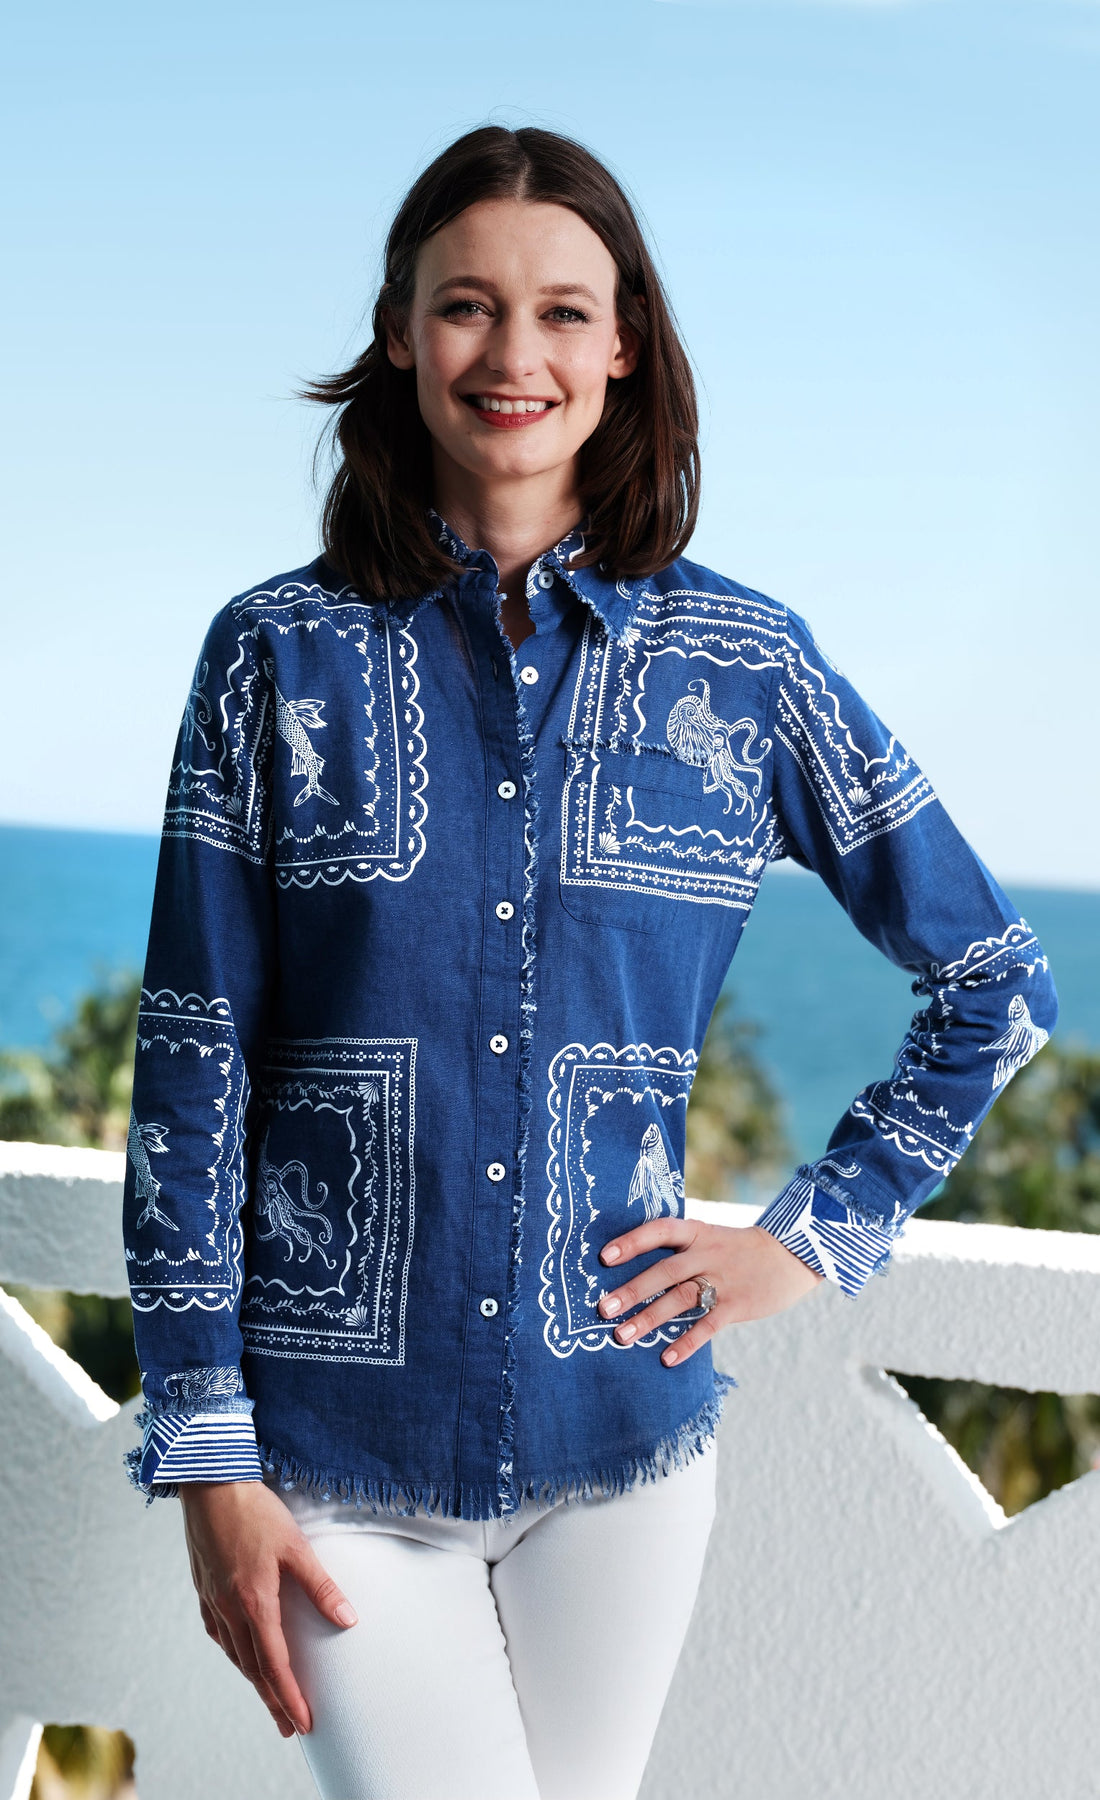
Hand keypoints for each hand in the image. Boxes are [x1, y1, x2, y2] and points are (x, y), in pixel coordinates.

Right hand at [179, 1479, 357, 1737]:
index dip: (289, 1696)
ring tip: (271, 1700)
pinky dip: (235, 1653)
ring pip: (235, 1654)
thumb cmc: (256, 1511)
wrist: (211, 1484)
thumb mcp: (297, 1546)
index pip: (274, 1663)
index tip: (303, 1722)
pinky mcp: (203, 1589)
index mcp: (254, 1601)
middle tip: (291, 1727)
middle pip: (253, 1668)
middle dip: (274, 1700)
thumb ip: (321, 1586)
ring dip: (254, 1681)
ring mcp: (212, 1600)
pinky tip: (241, 1656)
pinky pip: (219, 1634)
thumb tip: (348, 1619)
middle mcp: (229, 1608)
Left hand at [598, 1219, 824, 1367]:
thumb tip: (633, 1268)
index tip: (604, 1257)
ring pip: (680, 1299)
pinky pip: (708, 1325)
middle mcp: (707, 1254)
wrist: (791, 1254)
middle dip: (633, 1290)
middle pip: (665, 1271)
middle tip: (603, 1308)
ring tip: (622, 1336)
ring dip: (649, 1318)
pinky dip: (686, 1343)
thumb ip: (679, 1250)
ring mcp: (723, 1280)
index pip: (660, 1231)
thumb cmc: (738, 1249)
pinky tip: (666, 1358)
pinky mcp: (737, 1305)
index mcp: (697, 1233)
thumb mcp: (709, 1237)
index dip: (632, 1242)